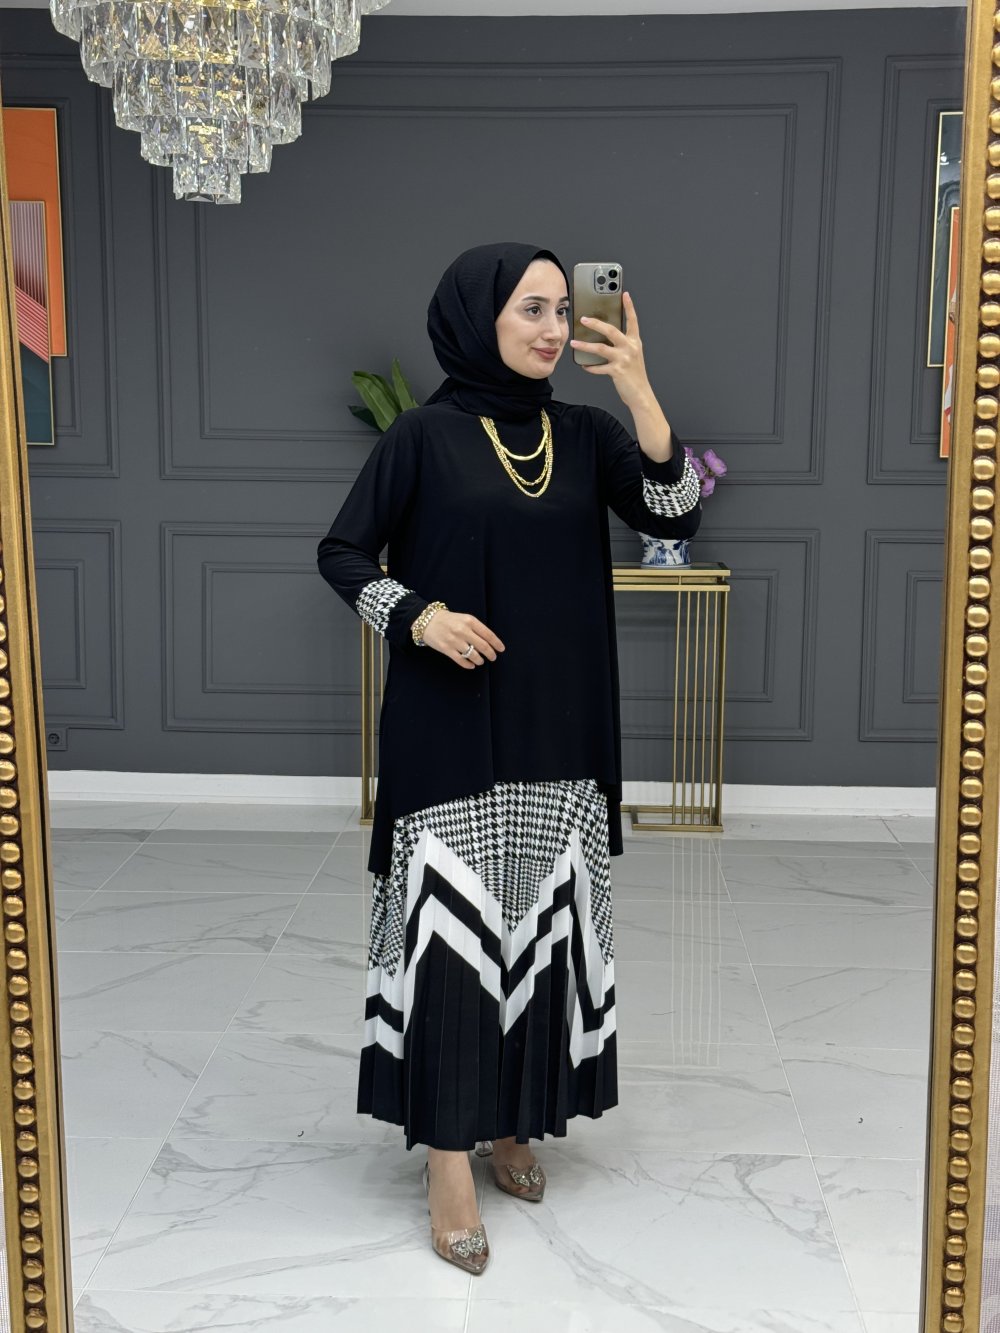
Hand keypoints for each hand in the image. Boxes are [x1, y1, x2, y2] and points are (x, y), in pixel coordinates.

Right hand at [419, 609, 505, 669]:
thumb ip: (476, 628)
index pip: (488, 634)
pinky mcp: (446, 649)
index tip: (501, 649)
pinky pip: (461, 660)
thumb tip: (489, 642)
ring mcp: (454, 640)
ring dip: (480, 660)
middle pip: (482, 646)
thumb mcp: (464, 618)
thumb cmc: (449, 620)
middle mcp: (462, 630)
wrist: (427, 621)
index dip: (496, 643)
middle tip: (493, 657)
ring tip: (480, 661)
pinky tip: (471, 665)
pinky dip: (468, 664)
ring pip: (473, 655)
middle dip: (490, 654)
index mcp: (469, 621)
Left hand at [569, 291, 651, 408]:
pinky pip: (599, 367)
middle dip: (596, 323)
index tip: (624, 294)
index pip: (633, 320)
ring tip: (574, 343)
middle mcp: (630, 348)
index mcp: (635, 342)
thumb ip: (622, 345)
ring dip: (585, 346)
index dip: (629, 307)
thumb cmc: (635, 375)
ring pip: (601, 348)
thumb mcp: (632, 356)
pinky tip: (584, 366)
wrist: (641, 394)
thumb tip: (604, 337)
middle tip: (584, 319)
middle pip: (611, 330)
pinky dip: (590, 367)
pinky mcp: (617, 371)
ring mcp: (624, 359)